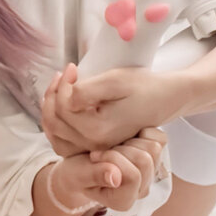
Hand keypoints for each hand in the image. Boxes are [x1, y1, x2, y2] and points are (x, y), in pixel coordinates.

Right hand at [46, 127, 168, 215]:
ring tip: (114, 146)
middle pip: (146, 160)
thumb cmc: (77, 173)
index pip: (133, 176)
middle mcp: (141, 189)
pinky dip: (143, 133)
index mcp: (124, 200)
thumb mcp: (78, 175)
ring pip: (154, 148)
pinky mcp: (154, 157)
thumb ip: (94, 176)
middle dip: (122, 149)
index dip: (114, 159)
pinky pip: (159, 138)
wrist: (80, 167)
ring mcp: (150, 173)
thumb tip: (115, 177)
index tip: (95, 155)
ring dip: (131, 141)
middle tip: (104, 150)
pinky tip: (126, 138)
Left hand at [56, 63, 175, 151]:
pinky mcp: (95, 144)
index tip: (72, 68)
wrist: (163, 99)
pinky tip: (62, 103)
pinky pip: (64, 138)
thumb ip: (86, 91)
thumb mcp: (114, 81)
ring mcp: (93, 147)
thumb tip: (67, 98)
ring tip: (60, 86)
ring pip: (55, 131)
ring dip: (52, 107)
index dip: (61, 85)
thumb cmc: (142, 86)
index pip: (62, 109)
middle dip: (52, 95)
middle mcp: (93, 144)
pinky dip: (58, 120)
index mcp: (96, 130)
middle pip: (54, 122)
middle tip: (63, 74)